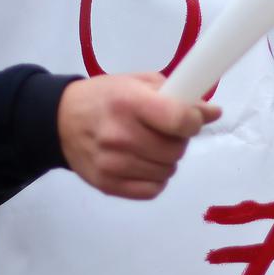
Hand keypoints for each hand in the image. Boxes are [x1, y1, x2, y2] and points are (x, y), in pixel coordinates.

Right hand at [57, 73, 220, 199]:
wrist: (60, 120)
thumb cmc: (105, 97)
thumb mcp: (138, 83)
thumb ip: (177, 95)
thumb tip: (212, 113)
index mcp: (129, 103)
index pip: (179, 120)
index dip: (193, 121)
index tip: (190, 119)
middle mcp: (120, 135)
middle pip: (175, 150)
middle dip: (179, 141)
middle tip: (166, 132)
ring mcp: (112, 164)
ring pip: (167, 172)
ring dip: (167, 160)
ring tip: (152, 146)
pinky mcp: (107, 185)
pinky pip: (152, 191)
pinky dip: (156, 179)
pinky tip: (145, 164)